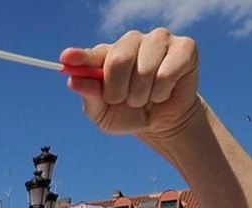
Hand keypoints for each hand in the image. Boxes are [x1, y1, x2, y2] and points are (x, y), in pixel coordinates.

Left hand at [61, 29, 199, 141]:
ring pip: (144, 70)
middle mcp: (132, 41)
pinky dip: (162, 92)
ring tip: (146, 97)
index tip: (66, 58)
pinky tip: (164, 91)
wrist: (162, 122)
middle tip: (126, 100)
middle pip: (118, 60)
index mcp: (108, 54)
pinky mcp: (184, 47)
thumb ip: (90, 96)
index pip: (92, 54)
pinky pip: (166, 74)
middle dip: (119, 91)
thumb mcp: (103, 113)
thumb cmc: (129, 114)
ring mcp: (159, 39)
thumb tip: (73, 81)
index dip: (80, 56)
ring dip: (142, 95)